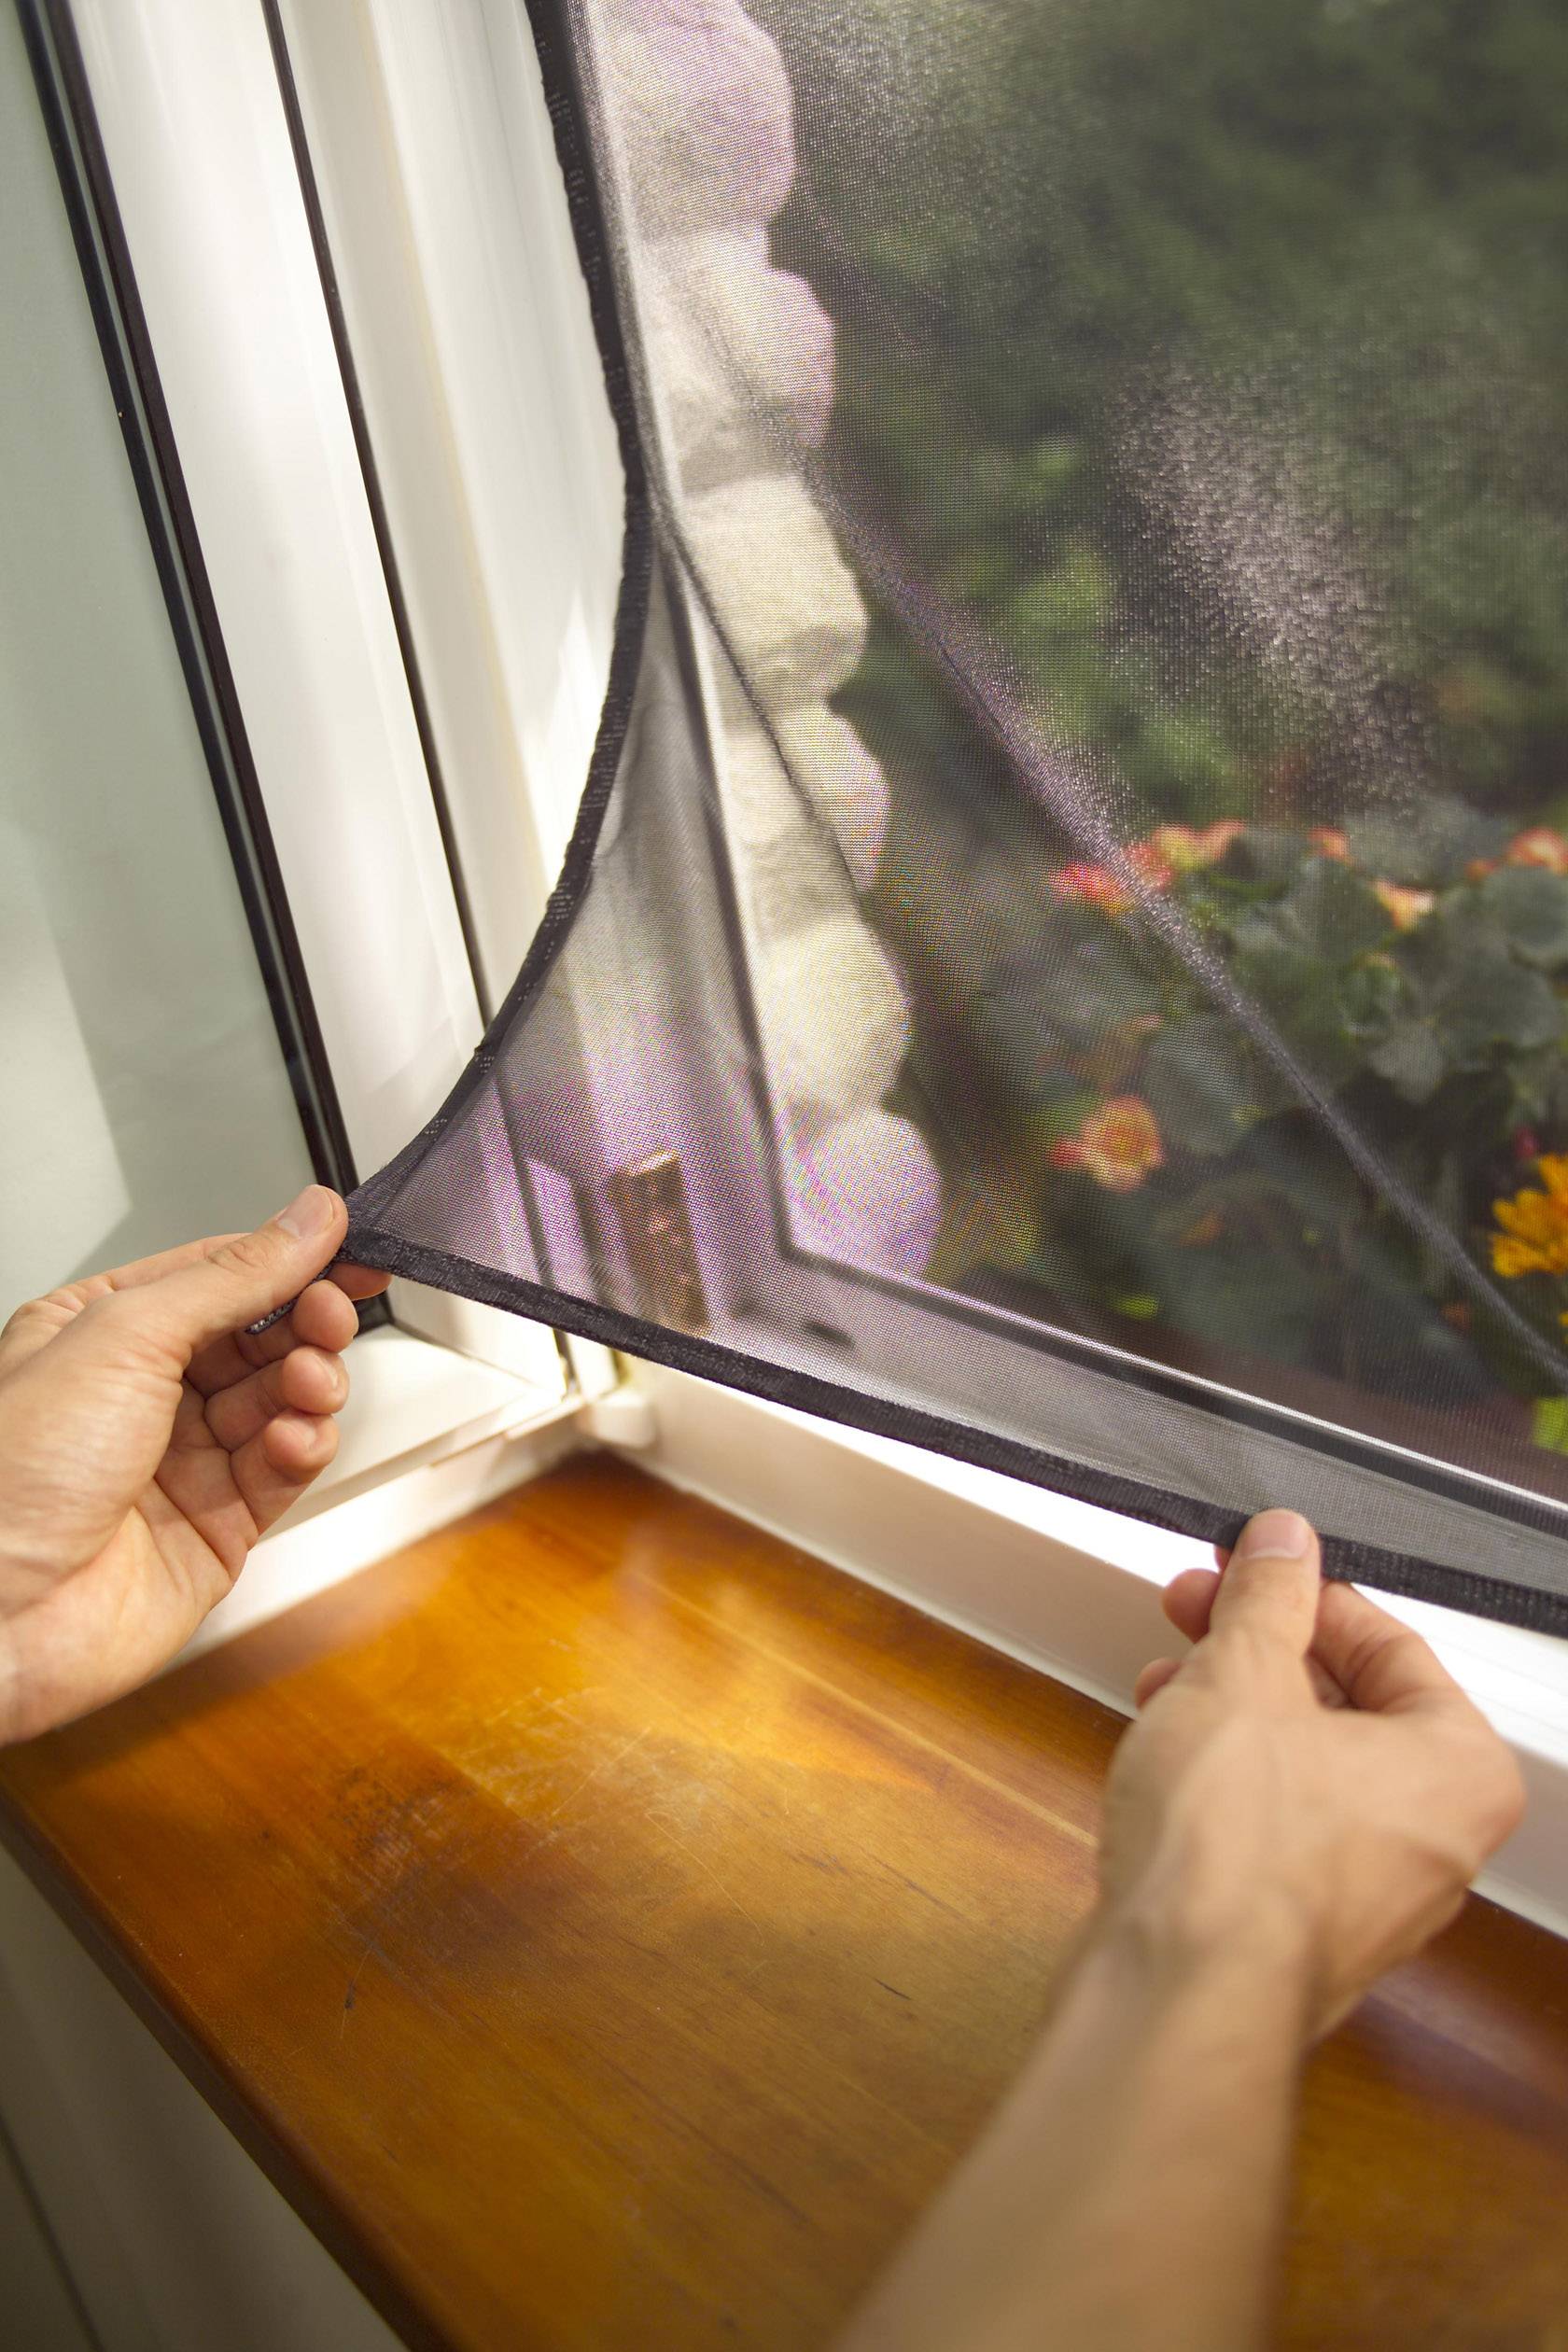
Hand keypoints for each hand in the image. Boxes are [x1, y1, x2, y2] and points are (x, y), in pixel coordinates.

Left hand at [0, 1187, 388, 1743]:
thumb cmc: (10, 1478)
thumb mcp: (126, 1337)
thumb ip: (231, 1277)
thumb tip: (306, 1221)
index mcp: (98, 1332)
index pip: (216, 1275)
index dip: (288, 1259)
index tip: (349, 1247)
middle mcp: (139, 1394)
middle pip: (258, 1336)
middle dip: (305, 1320)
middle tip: (334, 1313)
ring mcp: (179, 1462)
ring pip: (280, 1401)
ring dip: (309, 1383)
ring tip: (308, 1382)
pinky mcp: (216, 1526)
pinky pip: (283, 1470)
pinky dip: (303, 1447)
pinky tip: (294, 1439)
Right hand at [1100, 1510, 1526, 2037]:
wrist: (1177, 1982)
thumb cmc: (1236, 1848)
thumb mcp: (1243, 1672)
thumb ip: (1267, 1596)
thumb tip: (1283, 1544)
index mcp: (1460, 1771)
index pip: (1392, 1646)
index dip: (1303, 1593)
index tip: (1251, 1567)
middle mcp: (1435, 1842)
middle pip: (1346, 1707)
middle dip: (1256, 1651)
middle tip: (1197, 1611)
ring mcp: (1370, 1897)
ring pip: (1305, 1768)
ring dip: (1230, 1711)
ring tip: (1166, 1679)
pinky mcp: (1302, 1931)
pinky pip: (1275, 1827)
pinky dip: (1225, 1781)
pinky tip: (1166, 1751)